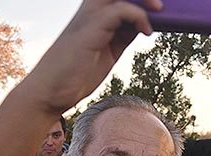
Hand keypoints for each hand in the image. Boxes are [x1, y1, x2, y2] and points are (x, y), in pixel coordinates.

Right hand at [23, 0, 159, 114]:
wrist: (49, 92)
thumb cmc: (76, 73)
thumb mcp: (108, 50)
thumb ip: (123, 34)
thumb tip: (145, 24)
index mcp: (94, 13)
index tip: (159, 6)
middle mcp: (91, 10)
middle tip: (161, 5)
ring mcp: (89, 18)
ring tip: (160, 10)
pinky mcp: (91, 30)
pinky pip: (120, 10)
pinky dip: (138, 17)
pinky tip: (146, 31)